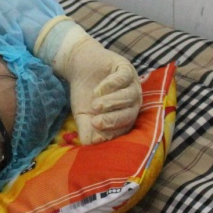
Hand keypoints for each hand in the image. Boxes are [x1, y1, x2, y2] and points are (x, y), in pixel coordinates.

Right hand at [53, 30, 140, 144]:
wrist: (80, 67)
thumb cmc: (84, 93)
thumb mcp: (82, 114)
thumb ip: (86, 129)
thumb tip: (88, 144)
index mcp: (125, 114)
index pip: (123, 127)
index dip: (111, 133)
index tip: (96, 137)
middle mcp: (132, 100)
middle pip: (130, 113)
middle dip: (113, 119)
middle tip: (96, 122)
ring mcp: (131, 83)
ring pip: (129, 96)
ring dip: (112, 102)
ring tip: (95, 105)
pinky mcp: (126, 68)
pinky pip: (124, 78)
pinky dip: (112, 85)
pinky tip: (98, 90)